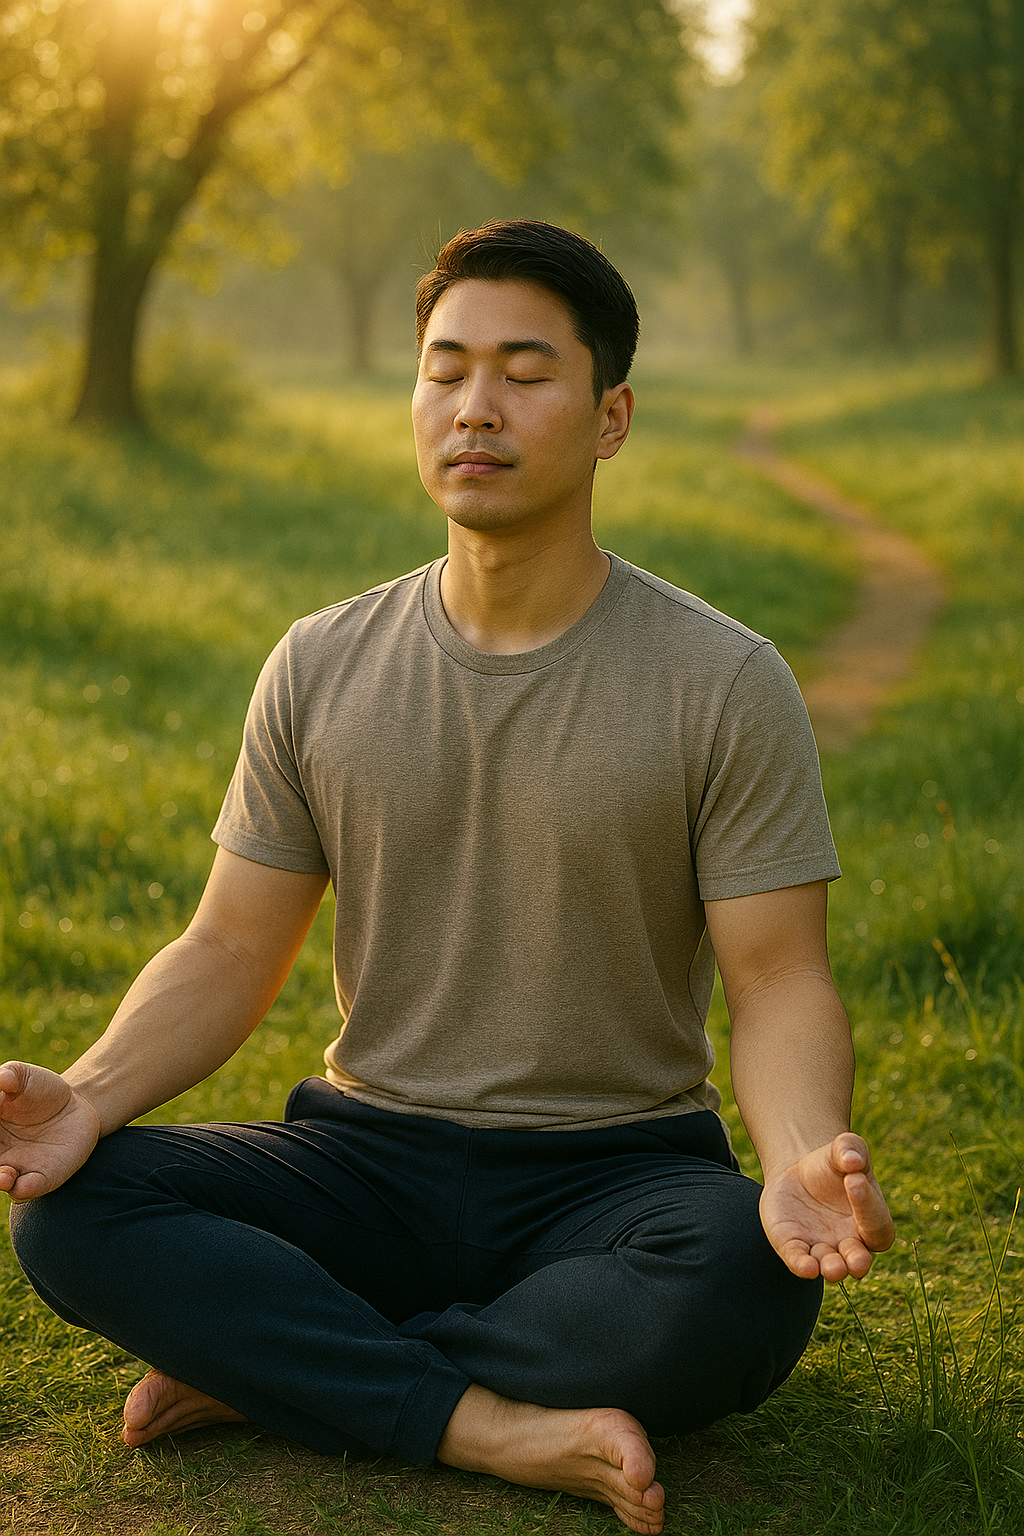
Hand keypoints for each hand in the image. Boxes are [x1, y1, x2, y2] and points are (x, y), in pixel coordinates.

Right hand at [0, 1061, 100, 1200]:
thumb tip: (0, 1079)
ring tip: (3, 1177)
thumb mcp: (24, 1076)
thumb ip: (10, 1075)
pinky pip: (25, 1189)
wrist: (76, 1106)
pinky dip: (22, 1188)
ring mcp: (15, 1168)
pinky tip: (21, 1181)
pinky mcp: (40, 1178)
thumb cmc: (40, 1090)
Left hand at [760, 1132, 894, 1282]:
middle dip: (858, 1262)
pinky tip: (806, 1266)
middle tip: (856, 1259)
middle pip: (859, 1259)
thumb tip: (853, 1159)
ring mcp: (822, 1247)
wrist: (798, 1173)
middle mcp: (850, 1242)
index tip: (853, 1179)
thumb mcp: (844, 1149)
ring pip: (832, 1267)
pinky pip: (799, 1261)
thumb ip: (852, 1149)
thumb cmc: (833, 1164)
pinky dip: (803, 1265)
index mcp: (871, 1221)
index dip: (868, 1206)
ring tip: (832, 1267)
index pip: (877, 1224)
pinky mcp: (794, 1246)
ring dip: (834, 1269)